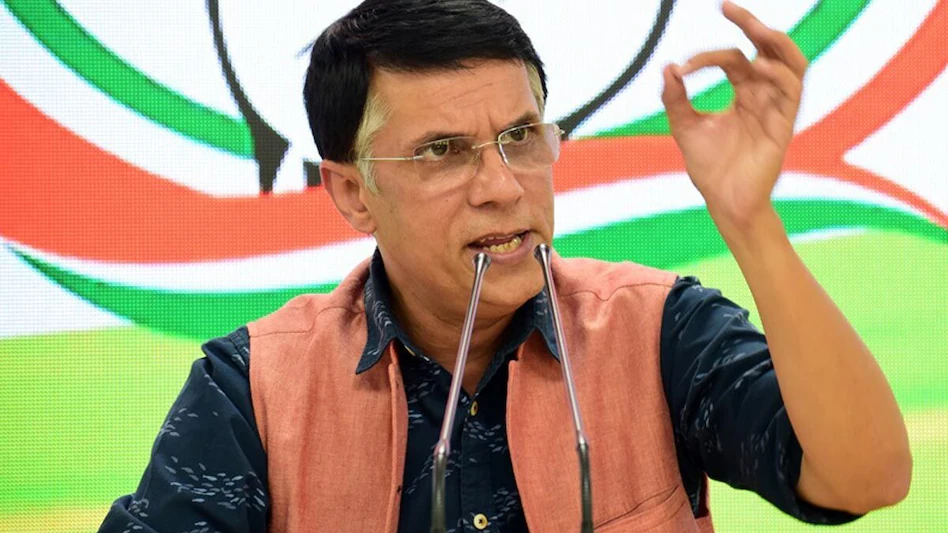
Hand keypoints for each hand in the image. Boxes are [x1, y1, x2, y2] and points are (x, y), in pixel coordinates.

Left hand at [662, 1, 807, 224]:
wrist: (724, 202)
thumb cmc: (709, 168)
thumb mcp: (684, 127)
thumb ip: (675, 99)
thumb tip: (667, 67)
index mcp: (744, 92)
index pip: (732, 58)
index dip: (707, 56)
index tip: (681, 68)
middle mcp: (764, 95)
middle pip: (768, 48)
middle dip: (751, 24)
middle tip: (727, 7)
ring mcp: (777, 107)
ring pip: (791, 62)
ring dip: (774, 42)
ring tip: (754, 28)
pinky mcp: (785, 124)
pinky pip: (792, 90)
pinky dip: (777, 74)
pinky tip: (756, 67)